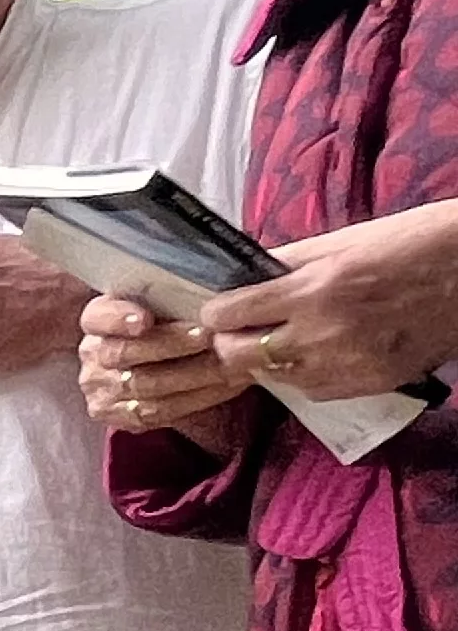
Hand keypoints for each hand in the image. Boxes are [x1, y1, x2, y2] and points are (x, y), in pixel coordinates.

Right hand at [77, 294, 249, 453]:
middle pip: (123, 353)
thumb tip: (211, 295)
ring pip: (143, 385)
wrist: (165, 366)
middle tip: (208, 337)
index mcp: (98, 320)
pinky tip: (225, 386)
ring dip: (192, 374)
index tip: (144, 320)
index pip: (98, 317)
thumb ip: (176, 298)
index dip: (118, 319)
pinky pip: (157, 412)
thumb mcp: (167, 303)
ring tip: (228, 361)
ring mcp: (101, 389)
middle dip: (170, 345)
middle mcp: (94, 354)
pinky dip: (196, 399)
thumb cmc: (172, 325)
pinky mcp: (117, 416)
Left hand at [202, 206, 457, 405]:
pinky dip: (303, 374)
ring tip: (283, 336)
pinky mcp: (367, 386)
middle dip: (229, 342)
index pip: (229, 314)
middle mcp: (321, 334)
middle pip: (237, 356)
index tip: (221, 308)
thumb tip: (240, 275)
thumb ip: (288, 261)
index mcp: (313, 289)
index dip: (216, 312)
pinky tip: (319, 351)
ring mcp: (344, 366)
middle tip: (240, 328)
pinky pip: (311, 390)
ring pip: (271, 377)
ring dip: (266, 359)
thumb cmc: (414, 243)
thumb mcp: (345, 240)